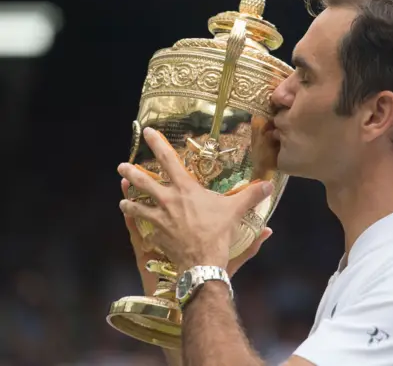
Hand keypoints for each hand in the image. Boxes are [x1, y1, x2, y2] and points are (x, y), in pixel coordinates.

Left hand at [118, 127, 273, 274]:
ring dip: (129, 202)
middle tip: (121, 166)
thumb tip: (269, 185)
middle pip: (143, 182)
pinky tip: (140, 228)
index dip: (156, 143)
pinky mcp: (156, 236)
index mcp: (185, 189)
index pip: (167, 160)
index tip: (146, 132)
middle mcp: (167, 200)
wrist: (202, 261)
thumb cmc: (218, 232)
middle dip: (131, 173)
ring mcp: (158, 219)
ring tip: (123, 200)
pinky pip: (144, 230)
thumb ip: (251, 196)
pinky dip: (142, 227)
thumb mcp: (236, 210)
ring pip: (136, 207)